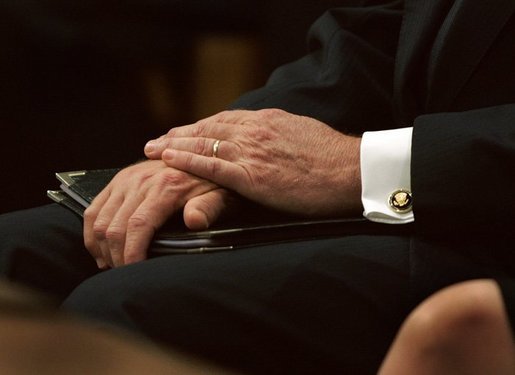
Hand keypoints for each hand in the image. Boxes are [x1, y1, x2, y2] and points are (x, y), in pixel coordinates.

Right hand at [83, 160, 231, 268]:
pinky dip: (92, 234)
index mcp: (165, 187)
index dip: (132, 254)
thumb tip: (195, 220)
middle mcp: (140, 181)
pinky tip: (102, 250)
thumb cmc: (212, 182)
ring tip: (114, 266)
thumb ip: (208, 208)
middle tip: (126, 275)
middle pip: (114, 227)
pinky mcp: (118, 180)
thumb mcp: (220, 195)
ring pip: (99, 221)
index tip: (134, 272)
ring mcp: (126, 179)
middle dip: (117, 257)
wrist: (200, 157)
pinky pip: (93, 209)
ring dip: (102, 248)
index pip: (138, 226)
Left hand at [145, 109, 361, 216]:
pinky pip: (210, 165)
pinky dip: (186, 161)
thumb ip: (279, 134)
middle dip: (179, 134)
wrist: (351, 170)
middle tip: (156, 140)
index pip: (224, 120)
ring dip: (173, 146)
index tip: (183, 132)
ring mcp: (251, 152)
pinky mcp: (252, 176)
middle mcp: (254, 130)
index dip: (199, 126)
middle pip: (207, 128)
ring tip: (151, 149)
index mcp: (267, 120)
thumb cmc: (333, 157)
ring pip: (203, 143)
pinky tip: (167, 160)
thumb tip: (270, 137)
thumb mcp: (302, 134)